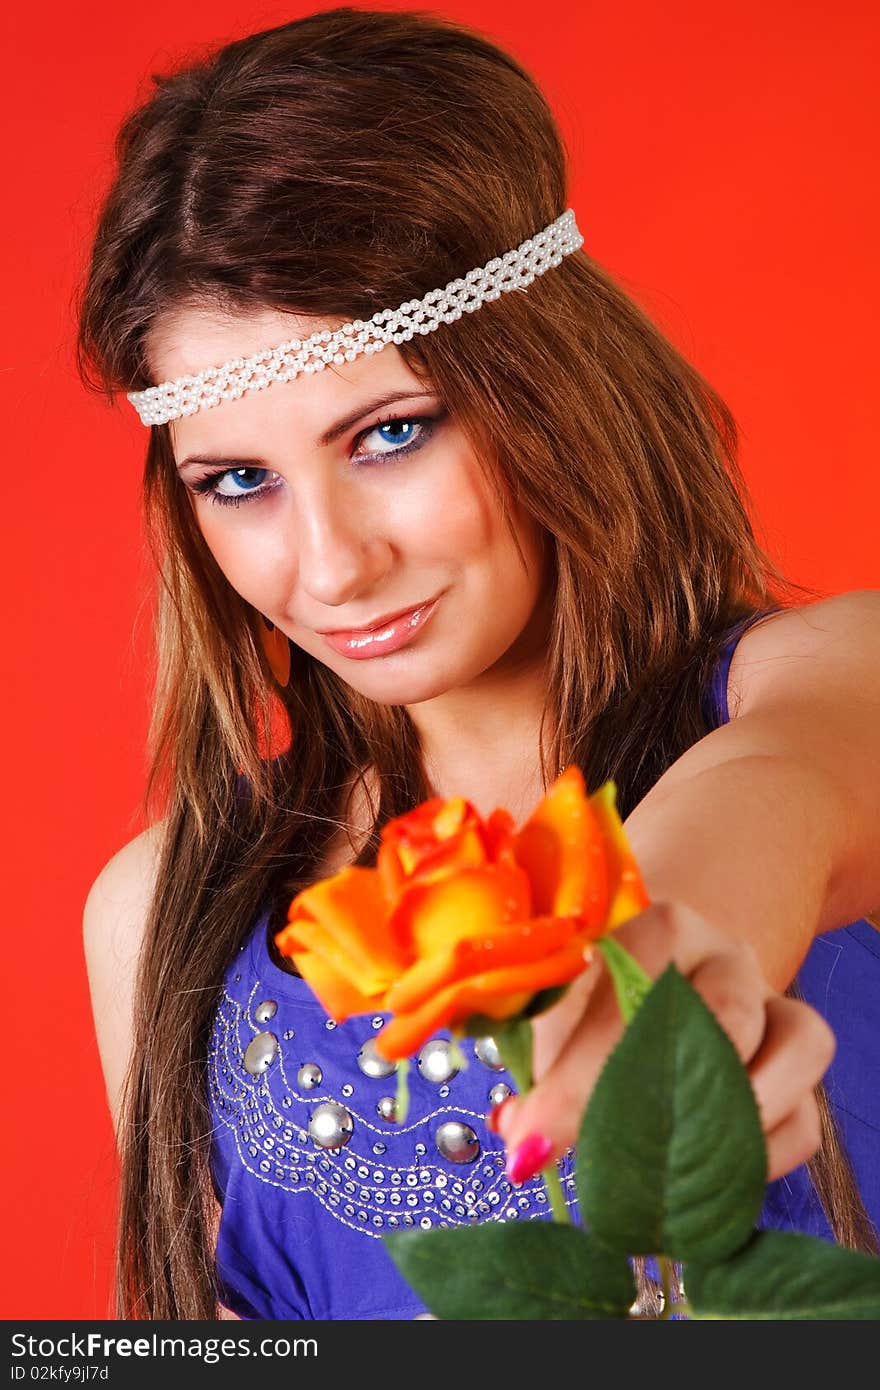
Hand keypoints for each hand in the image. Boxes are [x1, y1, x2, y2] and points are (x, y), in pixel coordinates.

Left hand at [491, 899, 835, 1186]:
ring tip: (669, 1165)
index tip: (535, 1137)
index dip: (581, 1072)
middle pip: (726, 1015)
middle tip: (610, 1157)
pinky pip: (807, 1116)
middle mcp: (728, 958)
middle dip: (663, 1099)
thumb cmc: (595, 999)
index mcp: (660, 929)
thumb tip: (521, 1133)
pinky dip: (765, 1156)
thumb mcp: (559, 1010)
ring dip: (736, 1119)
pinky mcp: (798, 1065)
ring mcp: (775, 1007)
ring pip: (798, 1048)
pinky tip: (704, 1179)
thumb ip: (538, 1058)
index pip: (633, 986)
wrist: (662, 974)